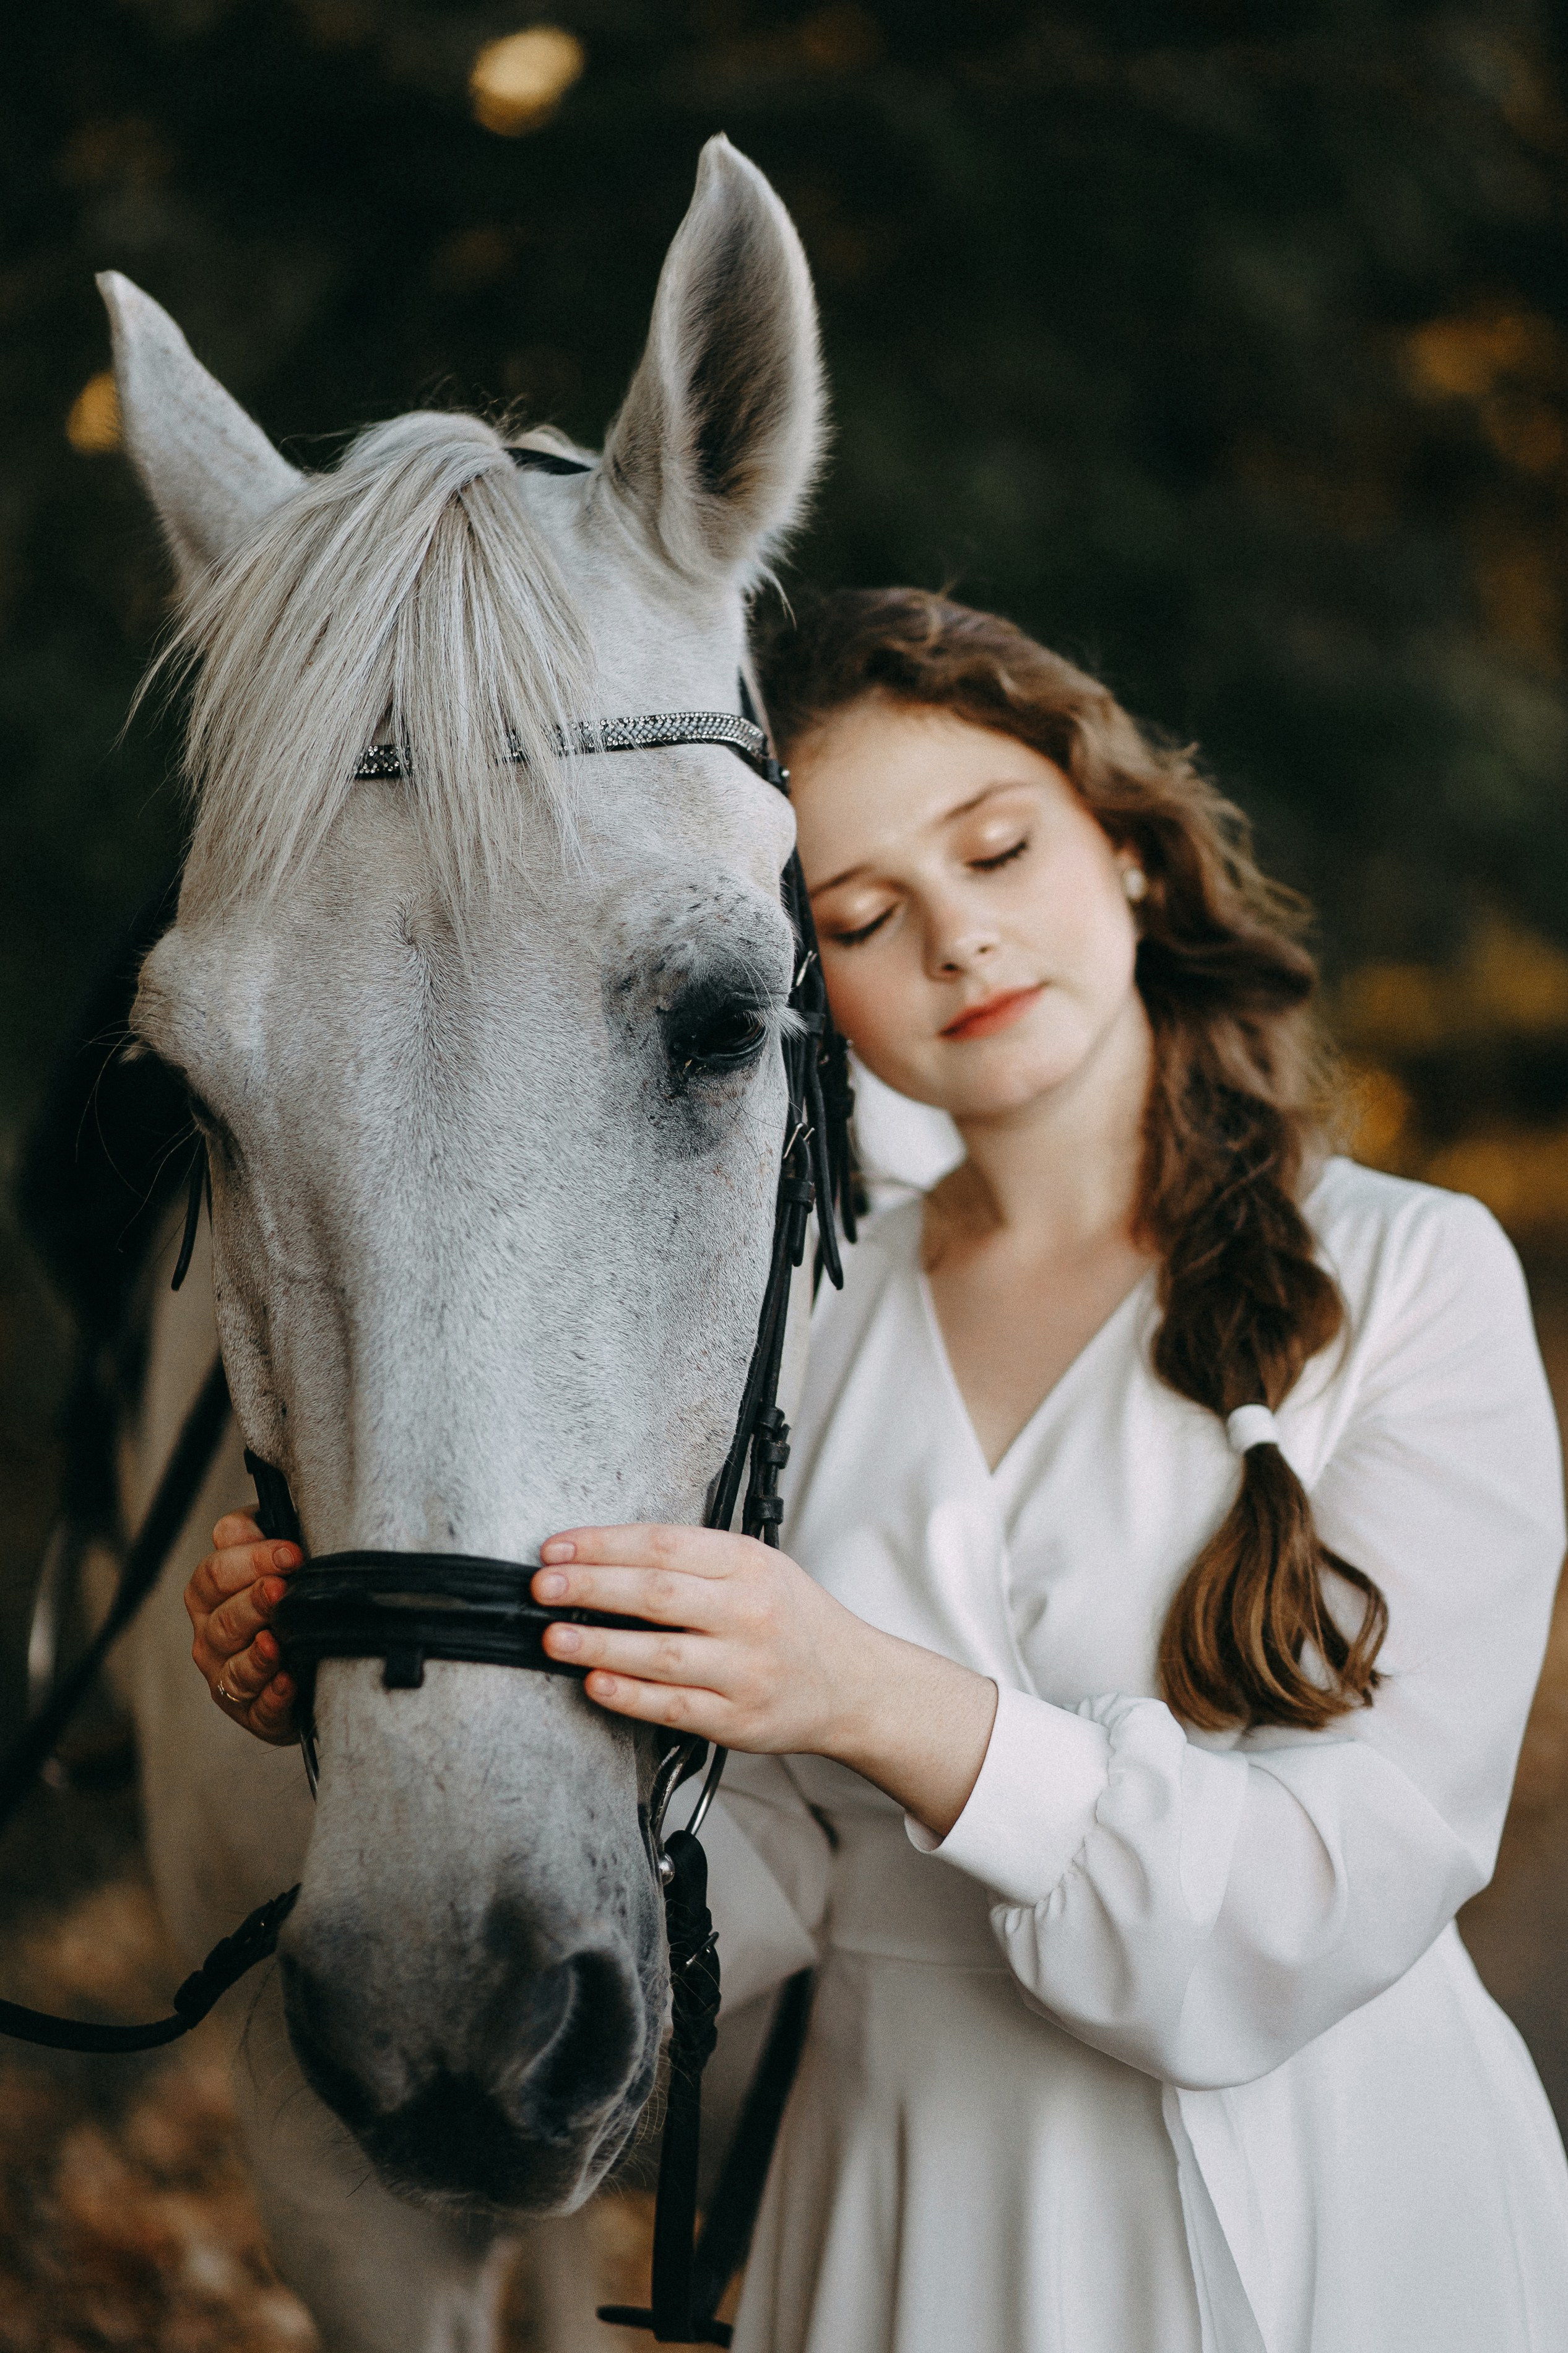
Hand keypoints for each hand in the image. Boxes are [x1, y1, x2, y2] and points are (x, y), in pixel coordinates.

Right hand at [185, 1511, 302, 1745]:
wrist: (308, 1658)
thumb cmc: (287, 1598)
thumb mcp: (274, 1559)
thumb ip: (259, 1534)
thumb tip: (260, 1516)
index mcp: (210, 1595)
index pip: (214, 1573)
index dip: (251, 1559)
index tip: (292, 1552)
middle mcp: (211, 1638)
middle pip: (223, 1620)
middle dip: (252, 1602)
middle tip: (281, 1589)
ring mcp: (228, 1678)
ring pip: (236, 1668)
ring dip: (258, 1654)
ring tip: (278, 1641)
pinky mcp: (255, 1715)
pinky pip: (260, 1709)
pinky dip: (274, 1696)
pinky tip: (289, 1682)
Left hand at [533, 1525, 997, 1838]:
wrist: (855, 1685)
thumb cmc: (796, 1621)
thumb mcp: (759, 1567)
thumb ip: (693, 1561)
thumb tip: (604, 1558)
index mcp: (750, 1564)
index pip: (663, 1545)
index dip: (602, 1544)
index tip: (557, 1548)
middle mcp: (749, 1613)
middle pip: (656, 1593)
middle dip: (590, 1587)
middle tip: (542, 1587)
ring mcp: (745, 1669)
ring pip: (660, 1654)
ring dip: (598, 1644)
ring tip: (553, 1637)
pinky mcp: (738, 1720)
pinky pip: (673, 1707)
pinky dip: (629, 1695)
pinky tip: (595, 1683)